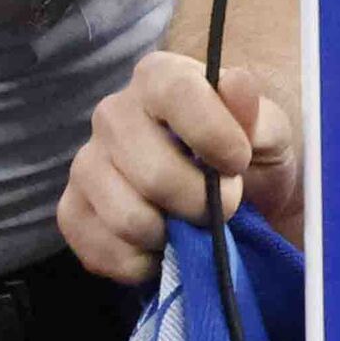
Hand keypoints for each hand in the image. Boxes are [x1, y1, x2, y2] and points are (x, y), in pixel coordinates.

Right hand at [63, 51, 299, 282]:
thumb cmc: (246, 157)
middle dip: (200, 203)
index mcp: (159, 77)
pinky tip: (162, 246)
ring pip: (128, 218)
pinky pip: (103, 250)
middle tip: (225, 206)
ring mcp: (85, 163)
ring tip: (190, 224)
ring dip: (174, 236)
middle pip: (153, 174)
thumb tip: (235, 84)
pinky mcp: (71, 211)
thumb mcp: (268, 132)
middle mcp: (112, 113)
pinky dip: (144, 263)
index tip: (239, 163)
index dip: (213, 134)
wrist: (230, 205)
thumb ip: (255, 113)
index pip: (176, 94)